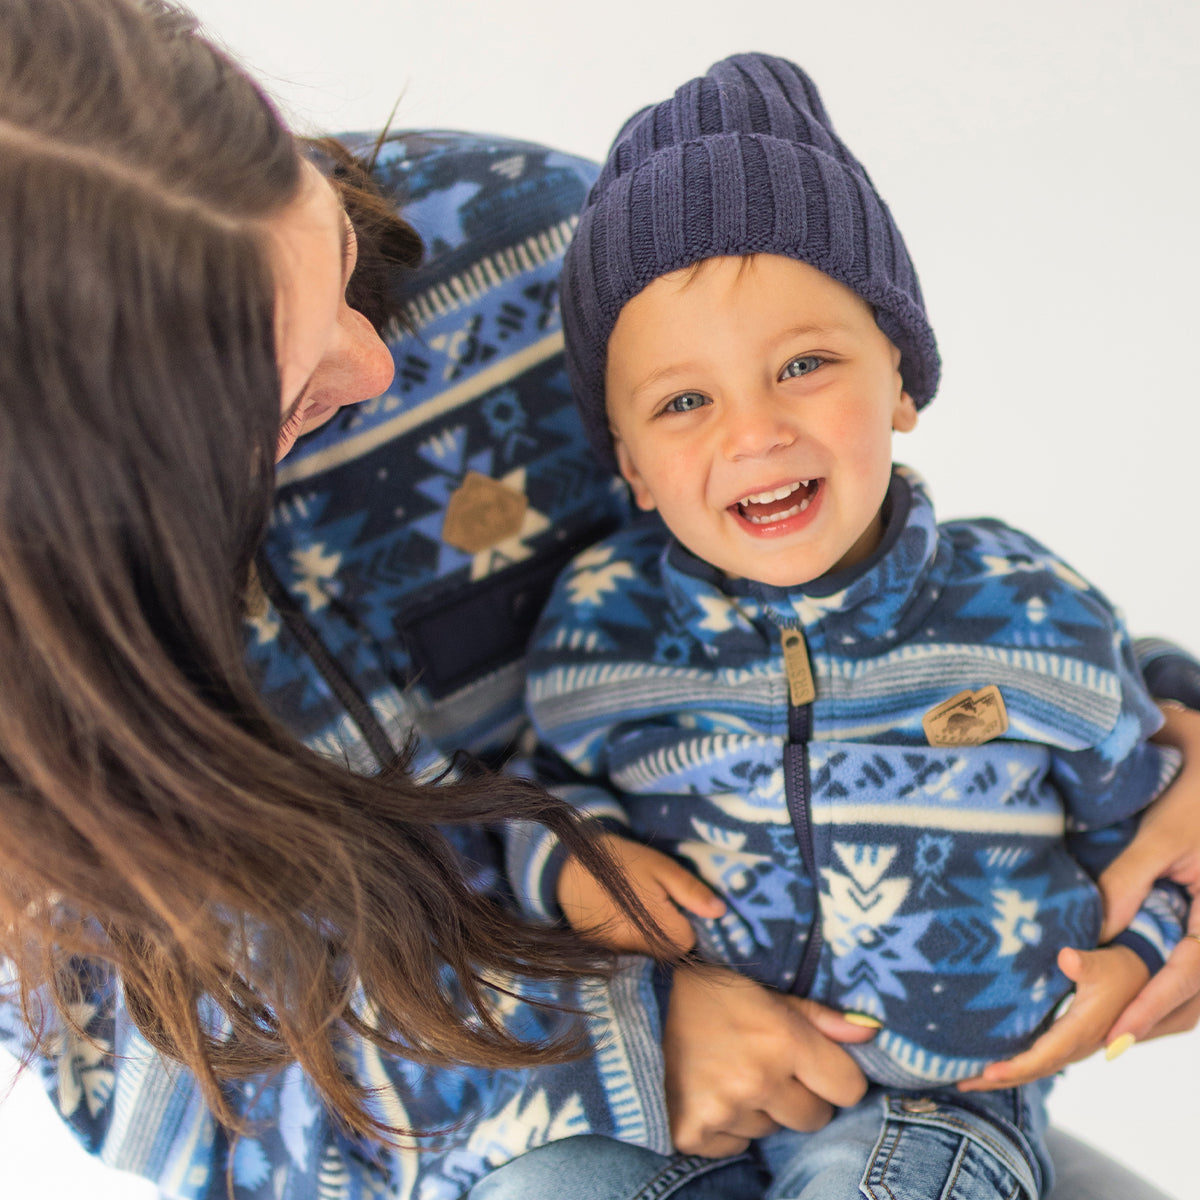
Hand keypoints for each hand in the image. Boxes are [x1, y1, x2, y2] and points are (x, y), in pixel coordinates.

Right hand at [557, 834, 724, 953]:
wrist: (567, 864)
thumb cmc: (620, 861)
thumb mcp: (661, 867)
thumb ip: (691, 891)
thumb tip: (720, 911)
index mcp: (660, 929)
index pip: (690, 940)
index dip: (686, 920)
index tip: (675, 901)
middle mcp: (640, 950)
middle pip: (669, 951)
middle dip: (670, 931)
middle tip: (656, 901)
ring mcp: (619, 954)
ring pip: (649, 954)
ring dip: (650, 937)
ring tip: (637, 907)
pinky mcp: (602, 952)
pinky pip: (628, 953)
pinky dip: (629, 939)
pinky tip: (620, 917)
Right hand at [663, 964, 874, 1155]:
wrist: (634, 1004)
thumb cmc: (708, 992)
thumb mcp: (764, 992)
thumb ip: (820, 1017)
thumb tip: (871, 1034)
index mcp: (782, 1038)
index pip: (848, 1088)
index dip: (835, 1077)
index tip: (812, 1064)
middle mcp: (757, 1079)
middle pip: (814, 1118)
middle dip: (799, 1096)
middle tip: (763, 1064)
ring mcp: (724, 1110)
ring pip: (772, 1130)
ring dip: (759, 1108)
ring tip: (727, 1070)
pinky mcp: (693, 1133)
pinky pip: (734, 1145)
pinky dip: (726, 1125)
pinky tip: (706, 1089)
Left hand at [957, 944, 1147, 1091]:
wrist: (1140, 980)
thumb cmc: (1117, 969)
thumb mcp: (1103, 964)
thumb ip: (1084, 963)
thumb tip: (1066, 957)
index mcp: (1081, 1031)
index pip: (1044, 1057)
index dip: (1015, 1067)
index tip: (987, 1072)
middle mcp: (1076, 1045)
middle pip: (1033, 1070)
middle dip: (998, 1079)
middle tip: (960, 1083)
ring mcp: (1072, 1046)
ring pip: (1035, 1068)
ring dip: (1003, 1076)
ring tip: (966, 1079)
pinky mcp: (1067, 1040)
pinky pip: (1038, 1059)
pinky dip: (1015, 1065)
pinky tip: (991, 1064)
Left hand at [1097, 704, 1199, 1040]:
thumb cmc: (1195, 795)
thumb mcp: (1162, 835)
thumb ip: (1129, 881)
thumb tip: (1096, 933)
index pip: (1190, 973)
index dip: (1151, 1005)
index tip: (1116, 1034)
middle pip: (1198, 998)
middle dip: (1153, 1023)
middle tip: (1103, 1047)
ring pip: (1199, 994)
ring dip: (1160, 1014)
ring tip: (1110, 1035)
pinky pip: (1195, 973)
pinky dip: (1168, 994)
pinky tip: (1132, 1002)